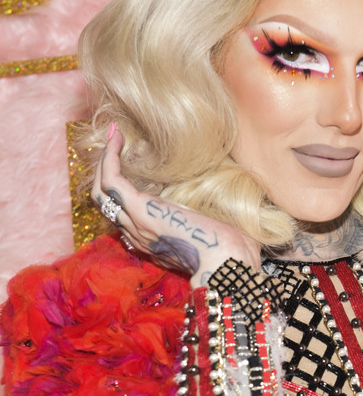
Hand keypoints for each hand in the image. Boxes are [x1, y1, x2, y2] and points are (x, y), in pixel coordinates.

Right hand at [92, 126, 260, 285]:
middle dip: (105, 171)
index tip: (130, 161)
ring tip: (115, 135)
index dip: (120, 188)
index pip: (121, 215)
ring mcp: (136, 224)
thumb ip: (192, 221)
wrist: (227, 260)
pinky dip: (110, 157)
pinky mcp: (141, 211)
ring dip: (105, 160)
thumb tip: (195, 209)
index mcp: (151, 242)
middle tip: (115, 143)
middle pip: (104, 203)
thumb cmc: (226, 248)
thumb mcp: (203, 232)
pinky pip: (112, 181)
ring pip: (101, 192)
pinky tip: (118, 137)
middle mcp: (137, 235)